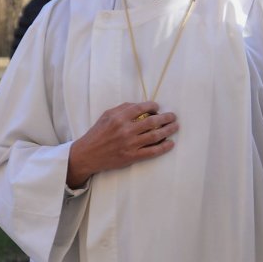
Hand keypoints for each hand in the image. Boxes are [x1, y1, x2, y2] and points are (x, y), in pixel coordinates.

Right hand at [65, 101, 179, 188]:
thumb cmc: (97, 134)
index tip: (158, 107)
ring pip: (155, 136)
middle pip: (152, 121)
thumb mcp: (106, 116)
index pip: (141, 108)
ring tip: (175, 126)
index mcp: (118, 118)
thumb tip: (141, 105)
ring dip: (169, 130)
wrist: (87, 155)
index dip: (153, 106)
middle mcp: (125, 130)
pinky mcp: (132, 156)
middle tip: (173, 116)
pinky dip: (164, 147)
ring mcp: (130, 144)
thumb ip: (122, 109)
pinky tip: (171, 143)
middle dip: (166, 118)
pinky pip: (152, 151)